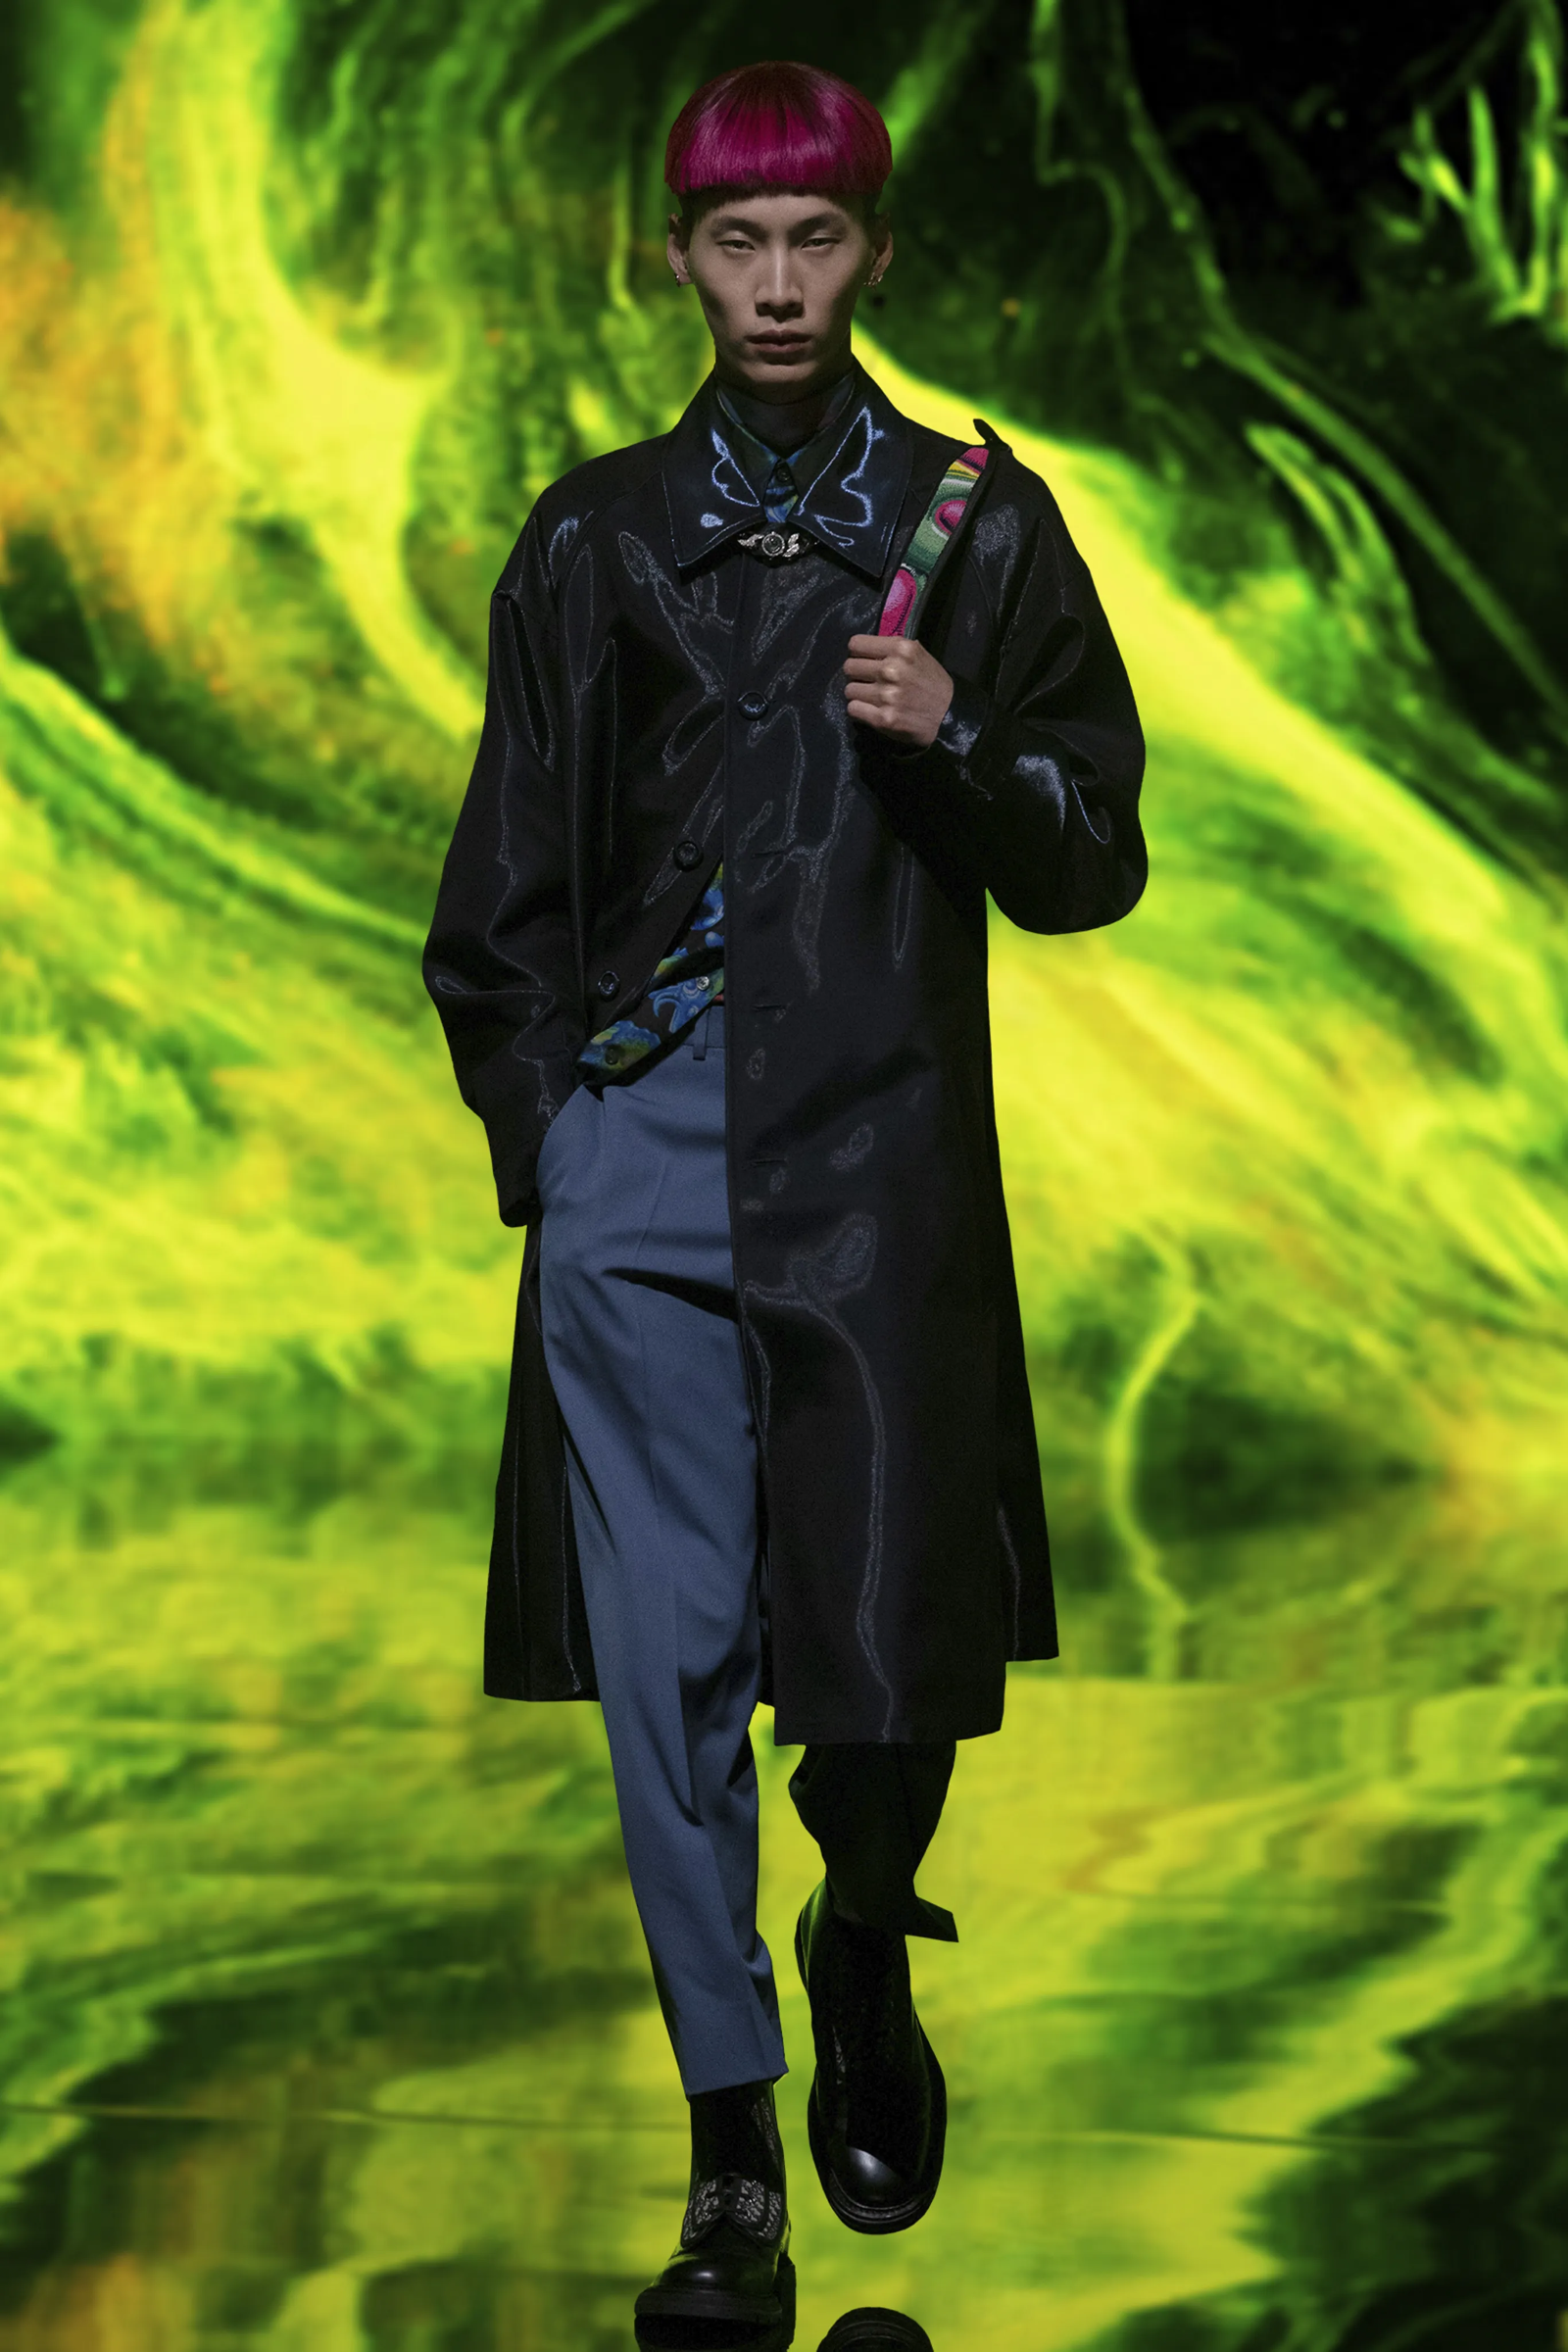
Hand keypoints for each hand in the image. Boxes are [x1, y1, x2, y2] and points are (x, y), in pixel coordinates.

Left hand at [843, 634, 953, 749]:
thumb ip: (893, 650)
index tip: (864, 661)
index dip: (857, 653)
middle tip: (867, 682)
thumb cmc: (934, 684)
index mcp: (900, 649)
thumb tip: (868, 649)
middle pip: (849, 667)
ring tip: (872, 698)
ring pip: (849, 690)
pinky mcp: (883, 718)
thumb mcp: (919, 655)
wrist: (950, 717)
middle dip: (856, 675)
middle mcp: (890, 669)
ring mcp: (885, 695)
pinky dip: (859, 710)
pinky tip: (871, 710)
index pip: (856, 644)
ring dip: (858, 694)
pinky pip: (853, 709)